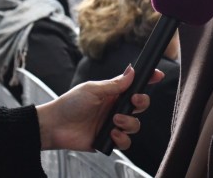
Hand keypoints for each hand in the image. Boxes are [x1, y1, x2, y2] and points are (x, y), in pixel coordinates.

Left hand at [36, 66, 163, 150]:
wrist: (54, 126)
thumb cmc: (70, 104)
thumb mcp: (93, 89)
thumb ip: (114, 84)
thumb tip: (132, 71)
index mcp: (113, 93)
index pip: (135, 85)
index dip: (148, 80)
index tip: (158, 75)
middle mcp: (115, 108)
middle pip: (140, 105)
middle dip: (142, 103)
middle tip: (132, 102)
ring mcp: (113, 124)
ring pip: (135, 124)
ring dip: (128, 123)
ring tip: (114, 121)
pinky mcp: (108, 140)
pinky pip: (125, 142)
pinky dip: (121, 138)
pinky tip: (110, 133)